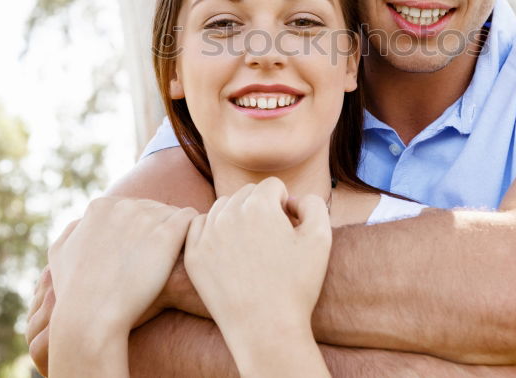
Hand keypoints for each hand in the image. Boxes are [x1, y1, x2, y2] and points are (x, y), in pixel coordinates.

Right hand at [47, 197, 196, 337]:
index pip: (132, 209)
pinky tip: (189, 251)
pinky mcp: (168, 232)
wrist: (92, 315)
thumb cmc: (76, 292)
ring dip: (176, 232)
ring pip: (173, 214)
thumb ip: (74, 231)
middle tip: (159, 258)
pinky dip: (193, 232)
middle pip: (153, 209)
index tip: (140, 253)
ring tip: (176, 257)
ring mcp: (147, 217)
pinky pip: (191, 219)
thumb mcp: (60, 254)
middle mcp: (124, 205)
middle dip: (157, 229)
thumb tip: (83, 223)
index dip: (139, 231)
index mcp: (100, 207)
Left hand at [184, 178, 331, 366]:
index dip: (285, 204)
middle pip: (247, 193)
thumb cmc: (297, 286)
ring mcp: (207, 236)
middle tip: (272, 239)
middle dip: (261, 207)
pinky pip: (200, 225)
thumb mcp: (321, 238)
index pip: (273, 186)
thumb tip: (293, 200)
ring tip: (252, 245)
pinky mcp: (193, 256)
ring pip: (223, 207)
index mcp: (259, 206)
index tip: (289, 228)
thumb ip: (314, 203)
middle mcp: (228, 215)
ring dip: (237, 216)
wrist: (266, 330)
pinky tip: (229, 249)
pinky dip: (214, 229)